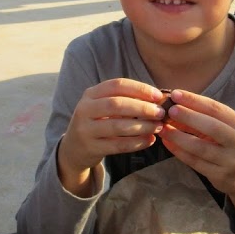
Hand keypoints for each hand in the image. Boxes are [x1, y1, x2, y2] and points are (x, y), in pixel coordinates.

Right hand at [58, 79, 166, 195]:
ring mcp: (86, 129)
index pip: (117, 85)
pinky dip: (137, 143)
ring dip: (142, 126)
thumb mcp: (104, 106)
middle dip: (142, 108)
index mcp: (91, 94)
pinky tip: (150, 140)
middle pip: (116, 104)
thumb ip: (125, 100)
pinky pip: (118, 145)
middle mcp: (85, 109)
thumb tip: (158, 98)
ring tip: (158, 126)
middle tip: (160, 112)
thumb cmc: (98, 122)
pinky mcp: (91, 148)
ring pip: (118, 126)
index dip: (139, 89)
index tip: (158, 95)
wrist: (74, 148)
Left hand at [158, 90, 234, 218]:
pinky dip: (179, 151)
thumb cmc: (230, 145)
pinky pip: (195, 162)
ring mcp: (230, 160)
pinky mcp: (219, 175)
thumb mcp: (225, 129)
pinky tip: (168, 142)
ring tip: (162, 128)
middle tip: (170, 110)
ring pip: (200, 147)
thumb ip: (203, 118)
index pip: (216, 109)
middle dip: (189, 116)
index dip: (195, 100)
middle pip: (212, 127)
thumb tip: (175, 104)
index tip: (176, 94)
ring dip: (179, 136)